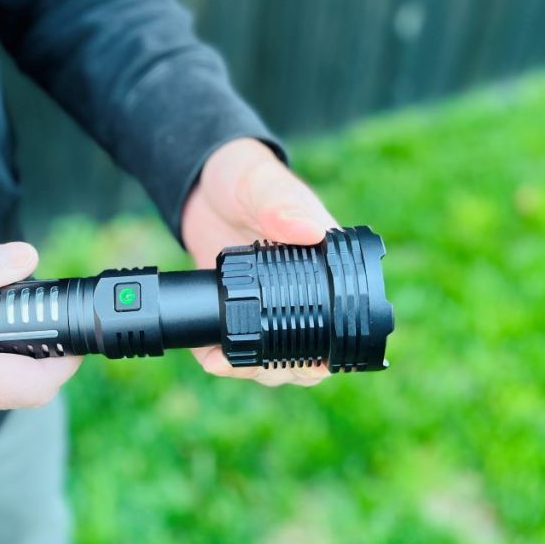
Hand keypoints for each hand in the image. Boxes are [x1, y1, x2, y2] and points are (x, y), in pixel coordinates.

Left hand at [181, 138, 337, 386]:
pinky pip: (237, 345)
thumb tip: (310, 231)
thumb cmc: (241, 174)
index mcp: (325, 262)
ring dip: (252, 370)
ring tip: (224, 362)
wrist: (199, 182)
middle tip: (253, 367)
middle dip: (284, 369)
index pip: (345, 318)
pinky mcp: (237, 306)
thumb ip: (282, 203)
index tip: (308, 366)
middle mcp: (302, 287)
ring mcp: (268, 300)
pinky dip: (222, 358)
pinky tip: (207, 355)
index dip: (330, 351)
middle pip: (310, 352)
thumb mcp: (260, 183)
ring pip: (275, 357)